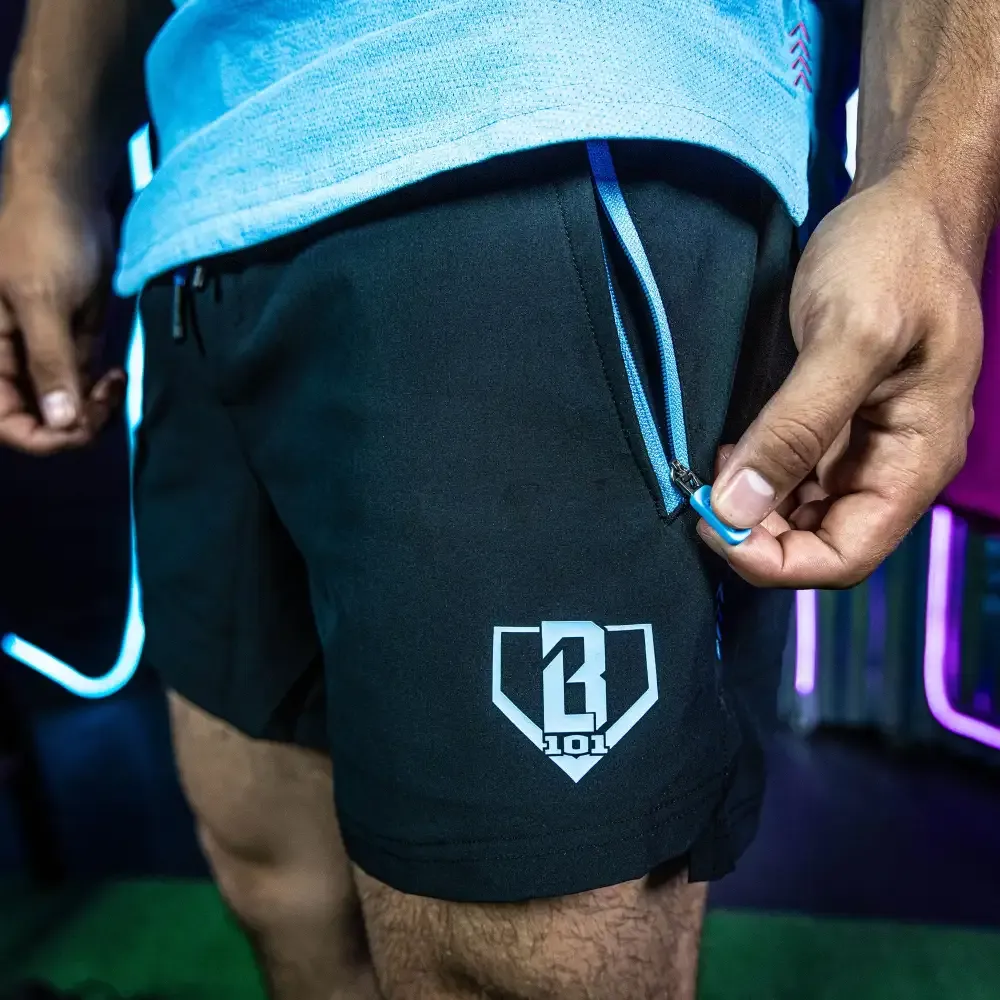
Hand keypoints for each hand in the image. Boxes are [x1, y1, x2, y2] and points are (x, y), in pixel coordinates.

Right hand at [0, 182, 124, 453]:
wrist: (69, 196)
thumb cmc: (43, 238)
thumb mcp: (41, 301)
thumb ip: (50, 362)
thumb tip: (61, 422)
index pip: (7, 422)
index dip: (42, 438)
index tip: (80, 430)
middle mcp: (16, 359)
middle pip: (43, 421)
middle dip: (76, 424)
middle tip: (105, 400)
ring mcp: (48, 352)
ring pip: (69, 406)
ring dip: (95, 409)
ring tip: (114, 385)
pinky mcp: (76, 340)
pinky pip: (86, 383)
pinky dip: (103, 391)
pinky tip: (117, 376)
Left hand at [699, 173, 981, 587]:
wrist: (906, 206)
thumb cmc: (894, 258)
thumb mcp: (848, 336)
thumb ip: (797, 426)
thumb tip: (737, 507)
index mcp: (913, 461)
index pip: (844, 557)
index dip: (775, 561)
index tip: (713, 526)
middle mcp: (890, 467)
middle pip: (817, 544)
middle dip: (754, 535)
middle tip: (700, 498)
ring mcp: (862, 447)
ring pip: (799, 516)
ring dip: (749, 509)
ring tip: (709, 471)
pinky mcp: (835, 424)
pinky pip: (791, 477)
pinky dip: (754, 478)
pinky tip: (727, 453)